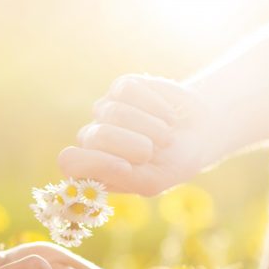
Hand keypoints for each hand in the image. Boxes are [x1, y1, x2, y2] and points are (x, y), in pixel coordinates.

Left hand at [58, 74, 211, 197]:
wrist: (199, 133)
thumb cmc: (172, 163)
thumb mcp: (154, 181)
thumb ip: (127, 179)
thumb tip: (115, 164)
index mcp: (92, 168)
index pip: (70, 163)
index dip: (96, 164)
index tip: (127, 168)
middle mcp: (92, 138)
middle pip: (95, 137)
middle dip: (133, 146)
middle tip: (154, 151)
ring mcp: (105, 111)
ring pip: (114, 113)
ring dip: (150, 128)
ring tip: (165, 136)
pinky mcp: (121, 87)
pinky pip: (129, 92)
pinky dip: (155, 106)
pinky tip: (167, 117)